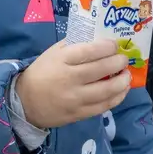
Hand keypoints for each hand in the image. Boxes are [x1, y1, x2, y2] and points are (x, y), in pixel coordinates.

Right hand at [16, 39, 130, 128]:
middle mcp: (70, 79)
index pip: (90, 51)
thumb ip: (74, 45)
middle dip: (119, 62)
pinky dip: (118, 97)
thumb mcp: (53, 53)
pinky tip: (122, 90)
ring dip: (123, 81)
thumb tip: (98, 39)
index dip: (107, 47)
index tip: (115, 44)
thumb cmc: (42, 72)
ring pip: (107, 90)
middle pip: (102, 69)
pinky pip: (104, 106)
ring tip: (126, 74)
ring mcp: (76, 98)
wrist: (26, 102)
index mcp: (62, 60)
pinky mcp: (80, 114)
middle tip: (124, 59)